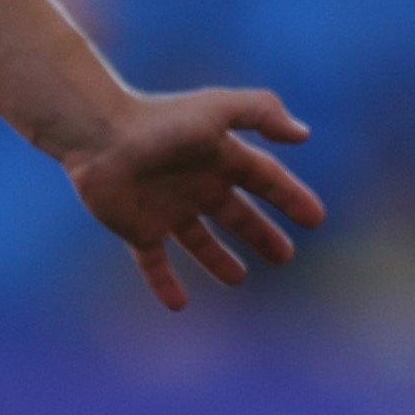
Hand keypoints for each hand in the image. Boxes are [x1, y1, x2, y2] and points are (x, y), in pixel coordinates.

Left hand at [64, 87, 321, 308]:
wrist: (100, 136)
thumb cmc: (161, 121)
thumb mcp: (218, 109)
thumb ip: (262, 112)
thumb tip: (303, 134)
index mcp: (218, 156)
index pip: (265, 180)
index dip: (291, 198)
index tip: (315, 219)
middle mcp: (195, 184)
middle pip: (237, 214)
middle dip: (261, 234)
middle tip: (285, 256)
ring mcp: (166, 209)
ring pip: (198, 241)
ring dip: (218, 261)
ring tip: (237, 279)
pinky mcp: (138, 229)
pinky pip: (155, 263)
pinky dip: (165, 284)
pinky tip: (178, 305)